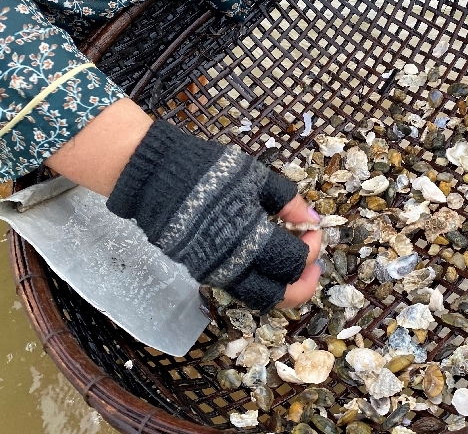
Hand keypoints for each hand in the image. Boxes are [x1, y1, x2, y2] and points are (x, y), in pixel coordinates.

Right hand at [105, 120, 320, 310]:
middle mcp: (233, 267)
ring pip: (255, 297)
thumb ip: (287, 201)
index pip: (293, 261)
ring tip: (292, 266)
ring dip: (280, 287)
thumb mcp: (254, 177)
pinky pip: (236, 285)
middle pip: (278, 297)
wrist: (153, 176)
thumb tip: (312, 220)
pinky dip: (257, 279)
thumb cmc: (208, 171)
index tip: (312, 228)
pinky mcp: (199, 270)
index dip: (312, 247)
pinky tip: (264, 258)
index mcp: (250, 242)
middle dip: (303, 285)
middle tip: (314, 266)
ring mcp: (213, 273)